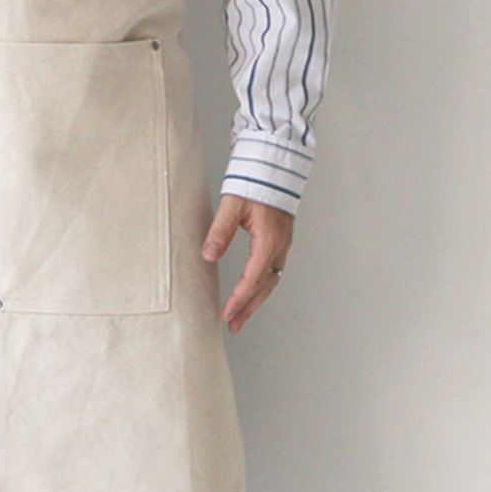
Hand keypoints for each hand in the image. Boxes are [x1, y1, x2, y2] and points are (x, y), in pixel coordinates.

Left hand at [201, 194, 293, 334]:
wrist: (274, 165)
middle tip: (233, 326)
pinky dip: (261, 286)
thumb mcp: (232, 205)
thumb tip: (208, 255)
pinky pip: (273, 270)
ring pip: (271, 280)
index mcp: (268, 240)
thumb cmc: (254, 181)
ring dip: (256, 300)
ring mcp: (282, 244)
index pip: (252, 278)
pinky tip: (251, 291)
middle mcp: (279, 246)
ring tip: (240, 316)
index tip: (226, 314)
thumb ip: (220, 231)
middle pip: (264, 287)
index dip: (239, 299)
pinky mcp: (280, 239)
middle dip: (248, 308)